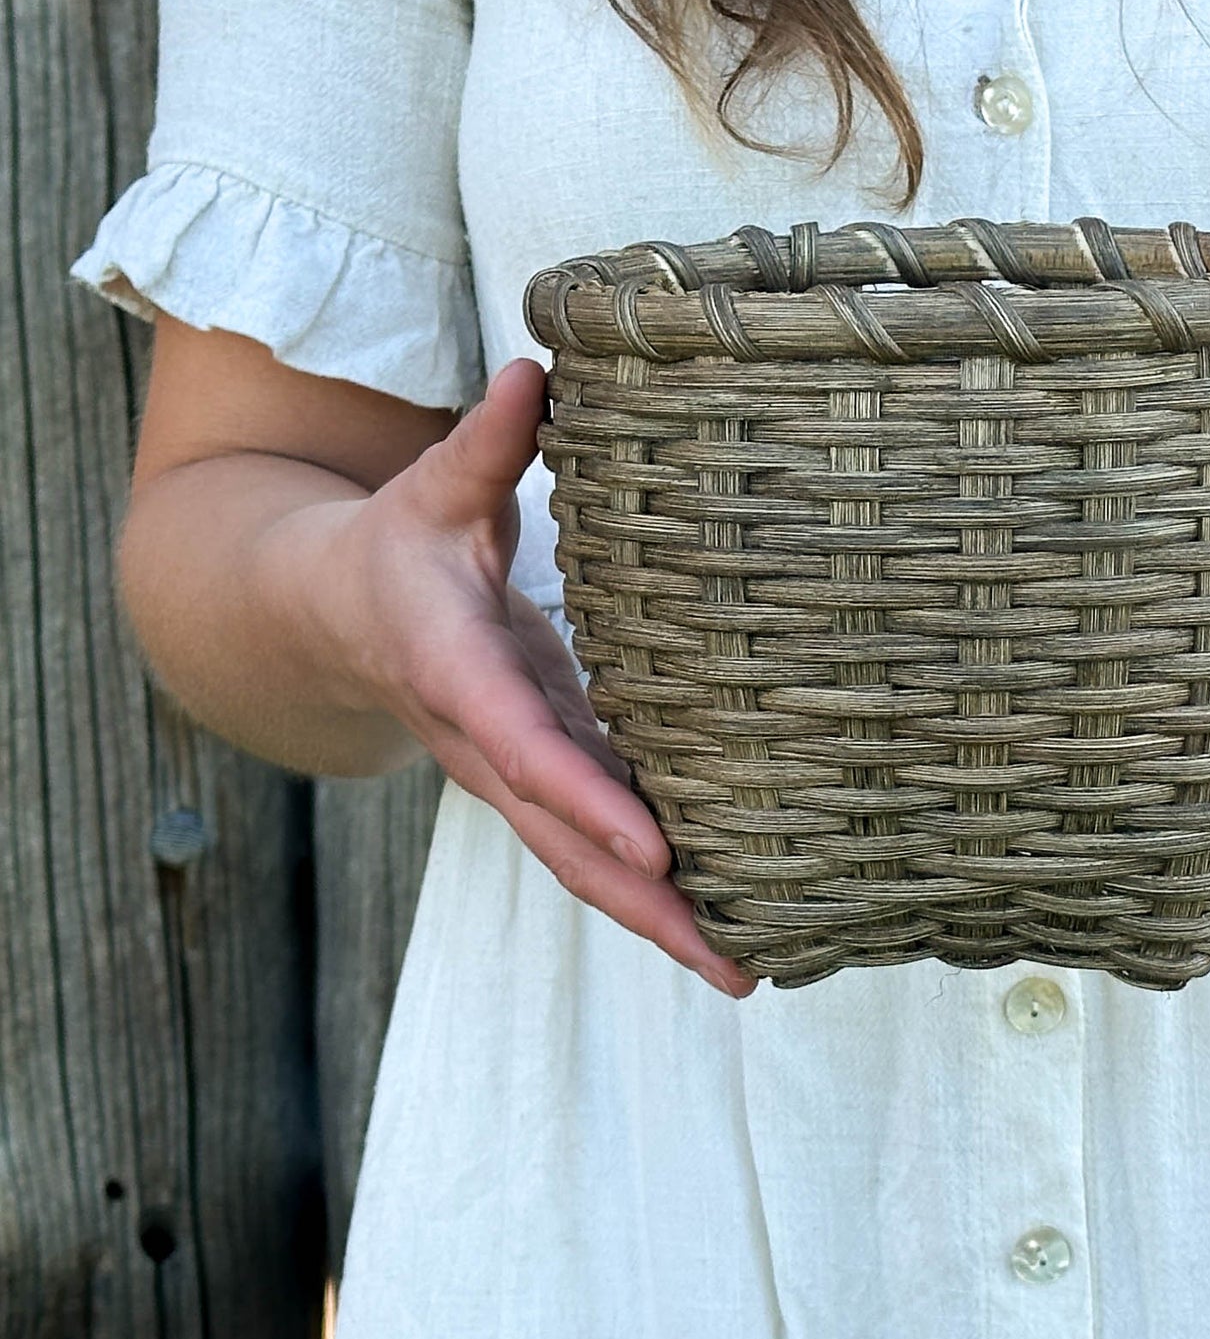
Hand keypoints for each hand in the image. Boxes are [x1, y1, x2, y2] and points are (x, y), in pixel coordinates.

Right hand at [310, 358, 754, 996]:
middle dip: (645, 906)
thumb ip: (484, 443)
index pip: (525, 745)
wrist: (331, 618)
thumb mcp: (431, 488)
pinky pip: (595, 847)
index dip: (586, 798)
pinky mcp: (545, 780)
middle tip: (732, 964)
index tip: (654, 849)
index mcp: (459, 672)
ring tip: (748, 970)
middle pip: (565, 842)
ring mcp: (518, 774)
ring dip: (660, 922)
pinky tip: (726, 920)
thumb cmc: (397, 545)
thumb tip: (534, 369)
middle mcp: (489, 745)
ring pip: (583, 863)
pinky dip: (653, 890)